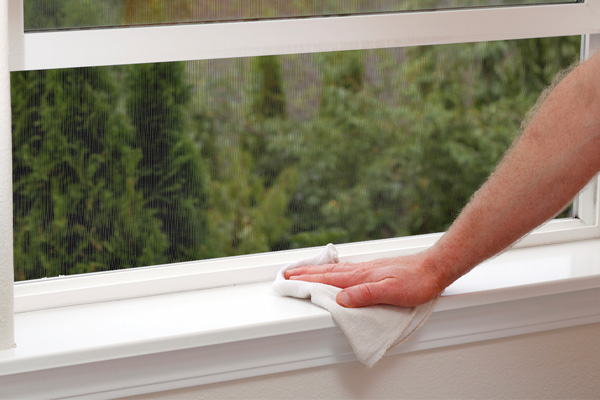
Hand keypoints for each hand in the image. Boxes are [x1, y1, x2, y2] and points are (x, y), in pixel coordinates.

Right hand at [284, 252, 443, 307]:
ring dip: (316, 270)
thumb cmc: (416, 282)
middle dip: (305, 273)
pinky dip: (332, 270)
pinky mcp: (374, 269)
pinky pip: (345, 269)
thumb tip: (339, 299)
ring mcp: (367, 268)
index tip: (288, 279)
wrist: (434, 267)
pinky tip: (333, 270)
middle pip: (326, 272)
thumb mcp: (391, 292)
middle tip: (285, 273)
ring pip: (335, 269)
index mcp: (361, 276)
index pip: (328, 279)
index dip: (307, 280)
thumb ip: (364, 295)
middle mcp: (361, 270)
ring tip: (301, 270)